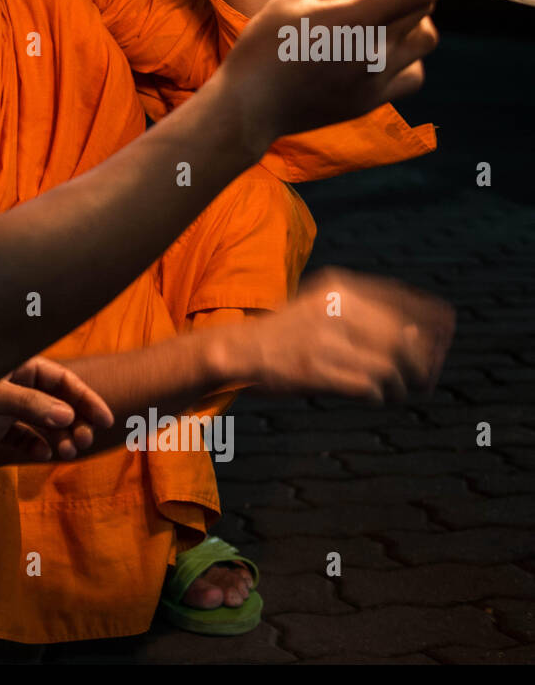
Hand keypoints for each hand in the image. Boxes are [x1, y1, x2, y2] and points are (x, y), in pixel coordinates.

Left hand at [0, 356, 112, 465]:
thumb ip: (28, 405)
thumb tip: (66, 417)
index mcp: (17, 365)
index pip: (62, 380)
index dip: (86, 398)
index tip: (105, 419)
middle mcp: (15, 384)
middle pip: (57, 402)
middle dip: (75, 422)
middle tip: (83, 443)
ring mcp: (4, 407)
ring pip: (43, 422)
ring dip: (58, 437)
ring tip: (67, 453)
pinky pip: (23, 438)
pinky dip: (35, 446)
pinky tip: (43, 455)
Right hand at [215, 0, 441, 147]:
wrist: (248, 108)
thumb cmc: (262, 51)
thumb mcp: (286, 0)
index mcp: (357, 19)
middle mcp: (376, 50)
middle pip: (425, 10)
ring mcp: (377, 79)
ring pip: (425, 43)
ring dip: (416, 25)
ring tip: (391, 20)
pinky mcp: (370, 101)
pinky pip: (411, 75)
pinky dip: (407, 59)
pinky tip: (382, 54)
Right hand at [219, 268, 454, 401]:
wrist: (239, 348)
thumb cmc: (289, 332)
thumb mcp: (324, 304)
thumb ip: (366, 312)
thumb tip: (420, 335)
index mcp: (340, 286)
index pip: (406, 302)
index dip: (433, 323)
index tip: (444, 341)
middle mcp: (335, 307)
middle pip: (403, 337)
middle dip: (422, 363)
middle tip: (424, 381)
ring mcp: (324, 338)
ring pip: (390, 365)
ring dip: (400, 385)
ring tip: (395, 393)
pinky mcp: (315, 369)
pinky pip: (367, 386)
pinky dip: (377, 395)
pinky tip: (372, 397)